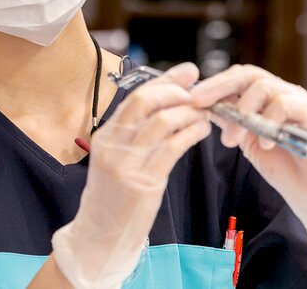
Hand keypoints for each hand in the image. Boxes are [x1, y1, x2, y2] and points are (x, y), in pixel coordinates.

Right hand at [52, 63, 210, 287]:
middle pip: (146, 101)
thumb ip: (134, 137)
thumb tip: (164, 110)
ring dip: (189, 113)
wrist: (100, 236)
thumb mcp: (115, 161)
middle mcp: (113, 144)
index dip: (164, 80)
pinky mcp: (144, 182)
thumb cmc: (113, 199)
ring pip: (162, 121)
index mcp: (106, 136)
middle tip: (198, 92)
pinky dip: (191, 134)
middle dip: (176, 90)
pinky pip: (172, 148)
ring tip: (205, 114)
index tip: (187, 71)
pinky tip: (202, 131)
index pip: (135, 96)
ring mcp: (126, 162)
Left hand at [189, 65, 306, 270]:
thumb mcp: (247, 139)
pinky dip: (271, 122)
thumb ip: (229, 121)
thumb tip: (200, 106)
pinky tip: (264, 144)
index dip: (213, 84)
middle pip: (249, 75)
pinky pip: (289, 107)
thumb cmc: (282, 164)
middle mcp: (284, 93)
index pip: (237, 76)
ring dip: (243, 112)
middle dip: (220, 87)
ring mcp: (302, 103)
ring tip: (231, 139)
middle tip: (199, 104)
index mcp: (267, 96)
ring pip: (266, 88)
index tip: (190, 98)